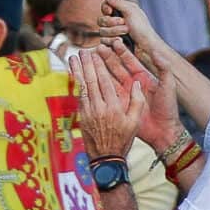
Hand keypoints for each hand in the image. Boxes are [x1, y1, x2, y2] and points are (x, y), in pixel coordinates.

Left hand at [71, 43, 146, 159]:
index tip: (96, 54)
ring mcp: (88, 112)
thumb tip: (137, 83)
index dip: (99, 66)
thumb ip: (137, 102)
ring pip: (81, 87)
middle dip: (86, 64)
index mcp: (113, 107)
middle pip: (91, 81)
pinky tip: (72, 75)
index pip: (105, 81)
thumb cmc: (123, 140)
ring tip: (73, 58)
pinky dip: (74, 85)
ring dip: (76, 71)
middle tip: (83, 51)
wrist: (106, 158)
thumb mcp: (135, 122)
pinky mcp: (81, 117)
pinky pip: (77, 97)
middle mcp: (99, 108)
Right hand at [97, 0, 164, 56]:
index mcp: (122, 11)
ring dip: (115, 32)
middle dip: (112, 22)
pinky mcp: (112, 44)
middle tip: (125, 24)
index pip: (105, 6)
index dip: (106, 9)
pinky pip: (103, 41)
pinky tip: (122, 42)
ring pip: (102, 31)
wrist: (146, 48)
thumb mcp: (131, 11)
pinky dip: (113, 41)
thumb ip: (117, 2)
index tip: (110, 11)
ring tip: (127, 34)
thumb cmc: (143, 30)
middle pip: (101, 19)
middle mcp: (116, 21)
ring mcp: (113, 33)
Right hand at [98, 37, 181, 150]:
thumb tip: (156, 52)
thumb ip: (163, 68)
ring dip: (100, 69)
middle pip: (116, 66)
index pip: (130, 60)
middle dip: (107, 57)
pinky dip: (98, 85)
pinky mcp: (118, 104)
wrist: (164, 130)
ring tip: (90, 59)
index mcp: (143, 77)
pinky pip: (106, 93)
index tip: (114, 42)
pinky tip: (90, 77)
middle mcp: (131, 83)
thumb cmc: (168, 108)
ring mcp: (124, 94)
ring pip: (109, 78)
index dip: (122, 51)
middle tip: (97, 47)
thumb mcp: (168, 86)